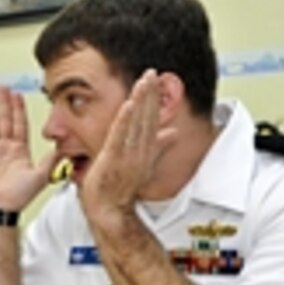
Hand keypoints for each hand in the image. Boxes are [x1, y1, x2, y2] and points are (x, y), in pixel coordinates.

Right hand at [0, 86, 58, 210]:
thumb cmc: (18, 197)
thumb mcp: (41, 176)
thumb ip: (51, 160)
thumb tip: (63, 148)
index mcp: (19, 151)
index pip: (19, 124)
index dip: (18, 109)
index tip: (17, 95)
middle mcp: (4, 148)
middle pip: (4, 119)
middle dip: (3, 102)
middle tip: (2, 87)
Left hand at [79, 69, 177, 222]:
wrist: (111, 212)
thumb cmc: (121, 190)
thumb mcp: (143, 164)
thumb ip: (158, 147)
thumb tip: (173, 133)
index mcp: (145, 150)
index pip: (151, 119)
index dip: (154, 99)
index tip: (156, 79)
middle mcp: (139, 151)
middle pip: (147, 117)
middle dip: (150, 95)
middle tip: (152, 72)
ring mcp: (127, 156)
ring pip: (136, 123)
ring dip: (140, 102)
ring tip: (144, 82)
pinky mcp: (114, 160)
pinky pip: (120, 137)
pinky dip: (125, 121)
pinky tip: (128, 105)